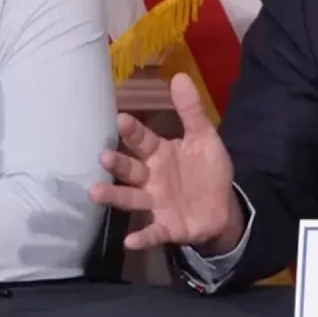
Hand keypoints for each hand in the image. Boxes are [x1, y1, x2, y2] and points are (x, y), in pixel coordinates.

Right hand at [89, 73, 239, 250]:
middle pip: (130, 169)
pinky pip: (152, 232)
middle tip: (103, 155)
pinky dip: (142, 237)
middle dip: (117, 163)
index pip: (142, 140)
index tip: (120, 118)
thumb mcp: (204, 138)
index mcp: (160, 154)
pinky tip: (130, 240)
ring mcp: (156, 203)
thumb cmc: (206, 170)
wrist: (222, 207)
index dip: (132, 130)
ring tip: (95, 192)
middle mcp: (151, 178)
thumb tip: (179, 75)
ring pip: (131, 198)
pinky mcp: (166, 226)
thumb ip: (191, 111)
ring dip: (114, 196)